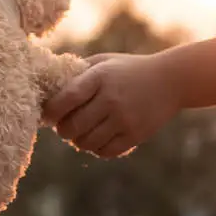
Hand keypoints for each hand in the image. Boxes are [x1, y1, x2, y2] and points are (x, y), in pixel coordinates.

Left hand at [43, 52, 181, 157]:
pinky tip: (98, 139)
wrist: (172, 80)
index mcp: (100, 77)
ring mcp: (124, 118)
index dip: (50, 112)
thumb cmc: (129, 70)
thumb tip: (44, 83)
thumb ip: (76, 72)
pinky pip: (105, 152)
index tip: (47, 116)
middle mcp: (111, 99)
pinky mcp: (136, 135)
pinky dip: (96, 149)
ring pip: (86, 143)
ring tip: (81, 133)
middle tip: (64, 126)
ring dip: (78, 141)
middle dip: (62, 130)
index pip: (66, 99)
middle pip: (72, 127)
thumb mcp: (103, 62)